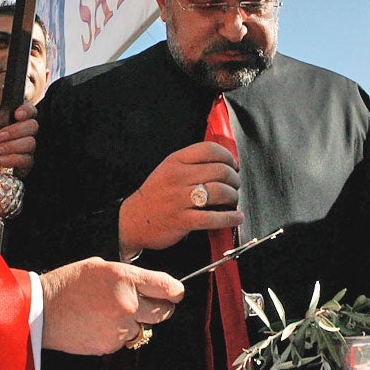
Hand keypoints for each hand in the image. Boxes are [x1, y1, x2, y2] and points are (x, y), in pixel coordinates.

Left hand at [0, 86, 37, 194]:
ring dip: (10, 146)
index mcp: (13, 122)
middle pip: (33, 126)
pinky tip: (0, 161)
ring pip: (31, 143)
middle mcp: (22, 134)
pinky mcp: (25, 166)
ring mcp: (24, 150)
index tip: (16, 114)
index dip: (27, 110)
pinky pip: (26, 159)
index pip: (30, 111)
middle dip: (15, 131)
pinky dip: (11, 159)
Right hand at [39, 256, 184, 354]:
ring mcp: (120, 326)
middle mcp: (128, 303)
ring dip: (134, 322)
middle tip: (150, 304)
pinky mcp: (110, 344)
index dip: (176, 291)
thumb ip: (127, 276)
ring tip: (110, 312)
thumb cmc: (68, 284)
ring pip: (143, 328)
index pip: (168, 287)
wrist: (42, 310)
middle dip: (160, 308)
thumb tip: (146, 285)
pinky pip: (124, 339)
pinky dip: (118, 333)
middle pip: (163, 312)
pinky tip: (100, 323)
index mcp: (126, 278)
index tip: (176, 293)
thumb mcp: (100, 266)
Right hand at [118, 141, 242, 257]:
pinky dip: (230, 218)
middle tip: (234, 186)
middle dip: (234, 179)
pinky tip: (236, 217)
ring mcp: (179, 199)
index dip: (227, 156)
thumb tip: (225, 164)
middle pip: (220, 170)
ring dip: (233, 197)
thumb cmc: (156, 195)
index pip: (209, 149)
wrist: (133, 220)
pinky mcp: (182, 220)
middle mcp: (178, 177)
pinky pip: (213, 218)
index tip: (232, 165)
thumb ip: (192, 164)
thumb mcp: (168, 170)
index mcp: (175, 161)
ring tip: (233, 201)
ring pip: (220, 192)